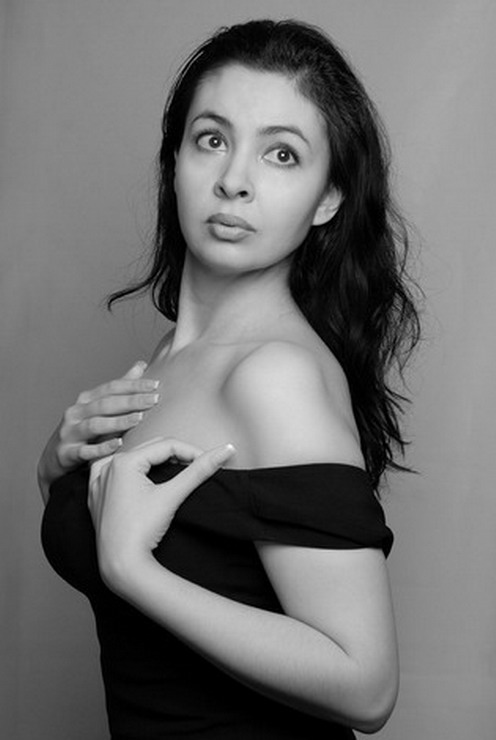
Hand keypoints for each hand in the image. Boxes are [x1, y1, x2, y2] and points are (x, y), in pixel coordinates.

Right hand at [37, 361, 159, 499]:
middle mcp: (76, 412)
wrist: (56, 457)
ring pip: (95, 425)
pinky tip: (119, 444)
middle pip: (105, 404)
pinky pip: (86, 451)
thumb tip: (140, 365)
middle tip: (154, 400)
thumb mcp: (100, 408)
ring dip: (118, 422)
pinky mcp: (67, 452)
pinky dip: (102, 447)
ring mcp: (70, 432)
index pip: (112, 387)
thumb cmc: (84, 430)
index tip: (155, 385)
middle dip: (131, 401)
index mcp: (86, 399)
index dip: (133, 385)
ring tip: (139, 419)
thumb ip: (120, 389)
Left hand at [88, 438, 235, 587]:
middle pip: (150, 449)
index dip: (192, 451)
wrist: (121, 564)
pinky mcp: (96, 495)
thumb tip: (225, 450)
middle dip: (175, 455)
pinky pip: (112, 472)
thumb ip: (199, 470)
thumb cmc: (142, 531)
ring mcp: (99, 481)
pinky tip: (138, 477)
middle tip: (196, 467)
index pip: (167, 445)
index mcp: (124, 461)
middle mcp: (107, 467)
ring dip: (153, 461)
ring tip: (172, 471)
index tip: (209, 462)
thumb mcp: (173, 495)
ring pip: (132, 459)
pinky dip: (129, 471)